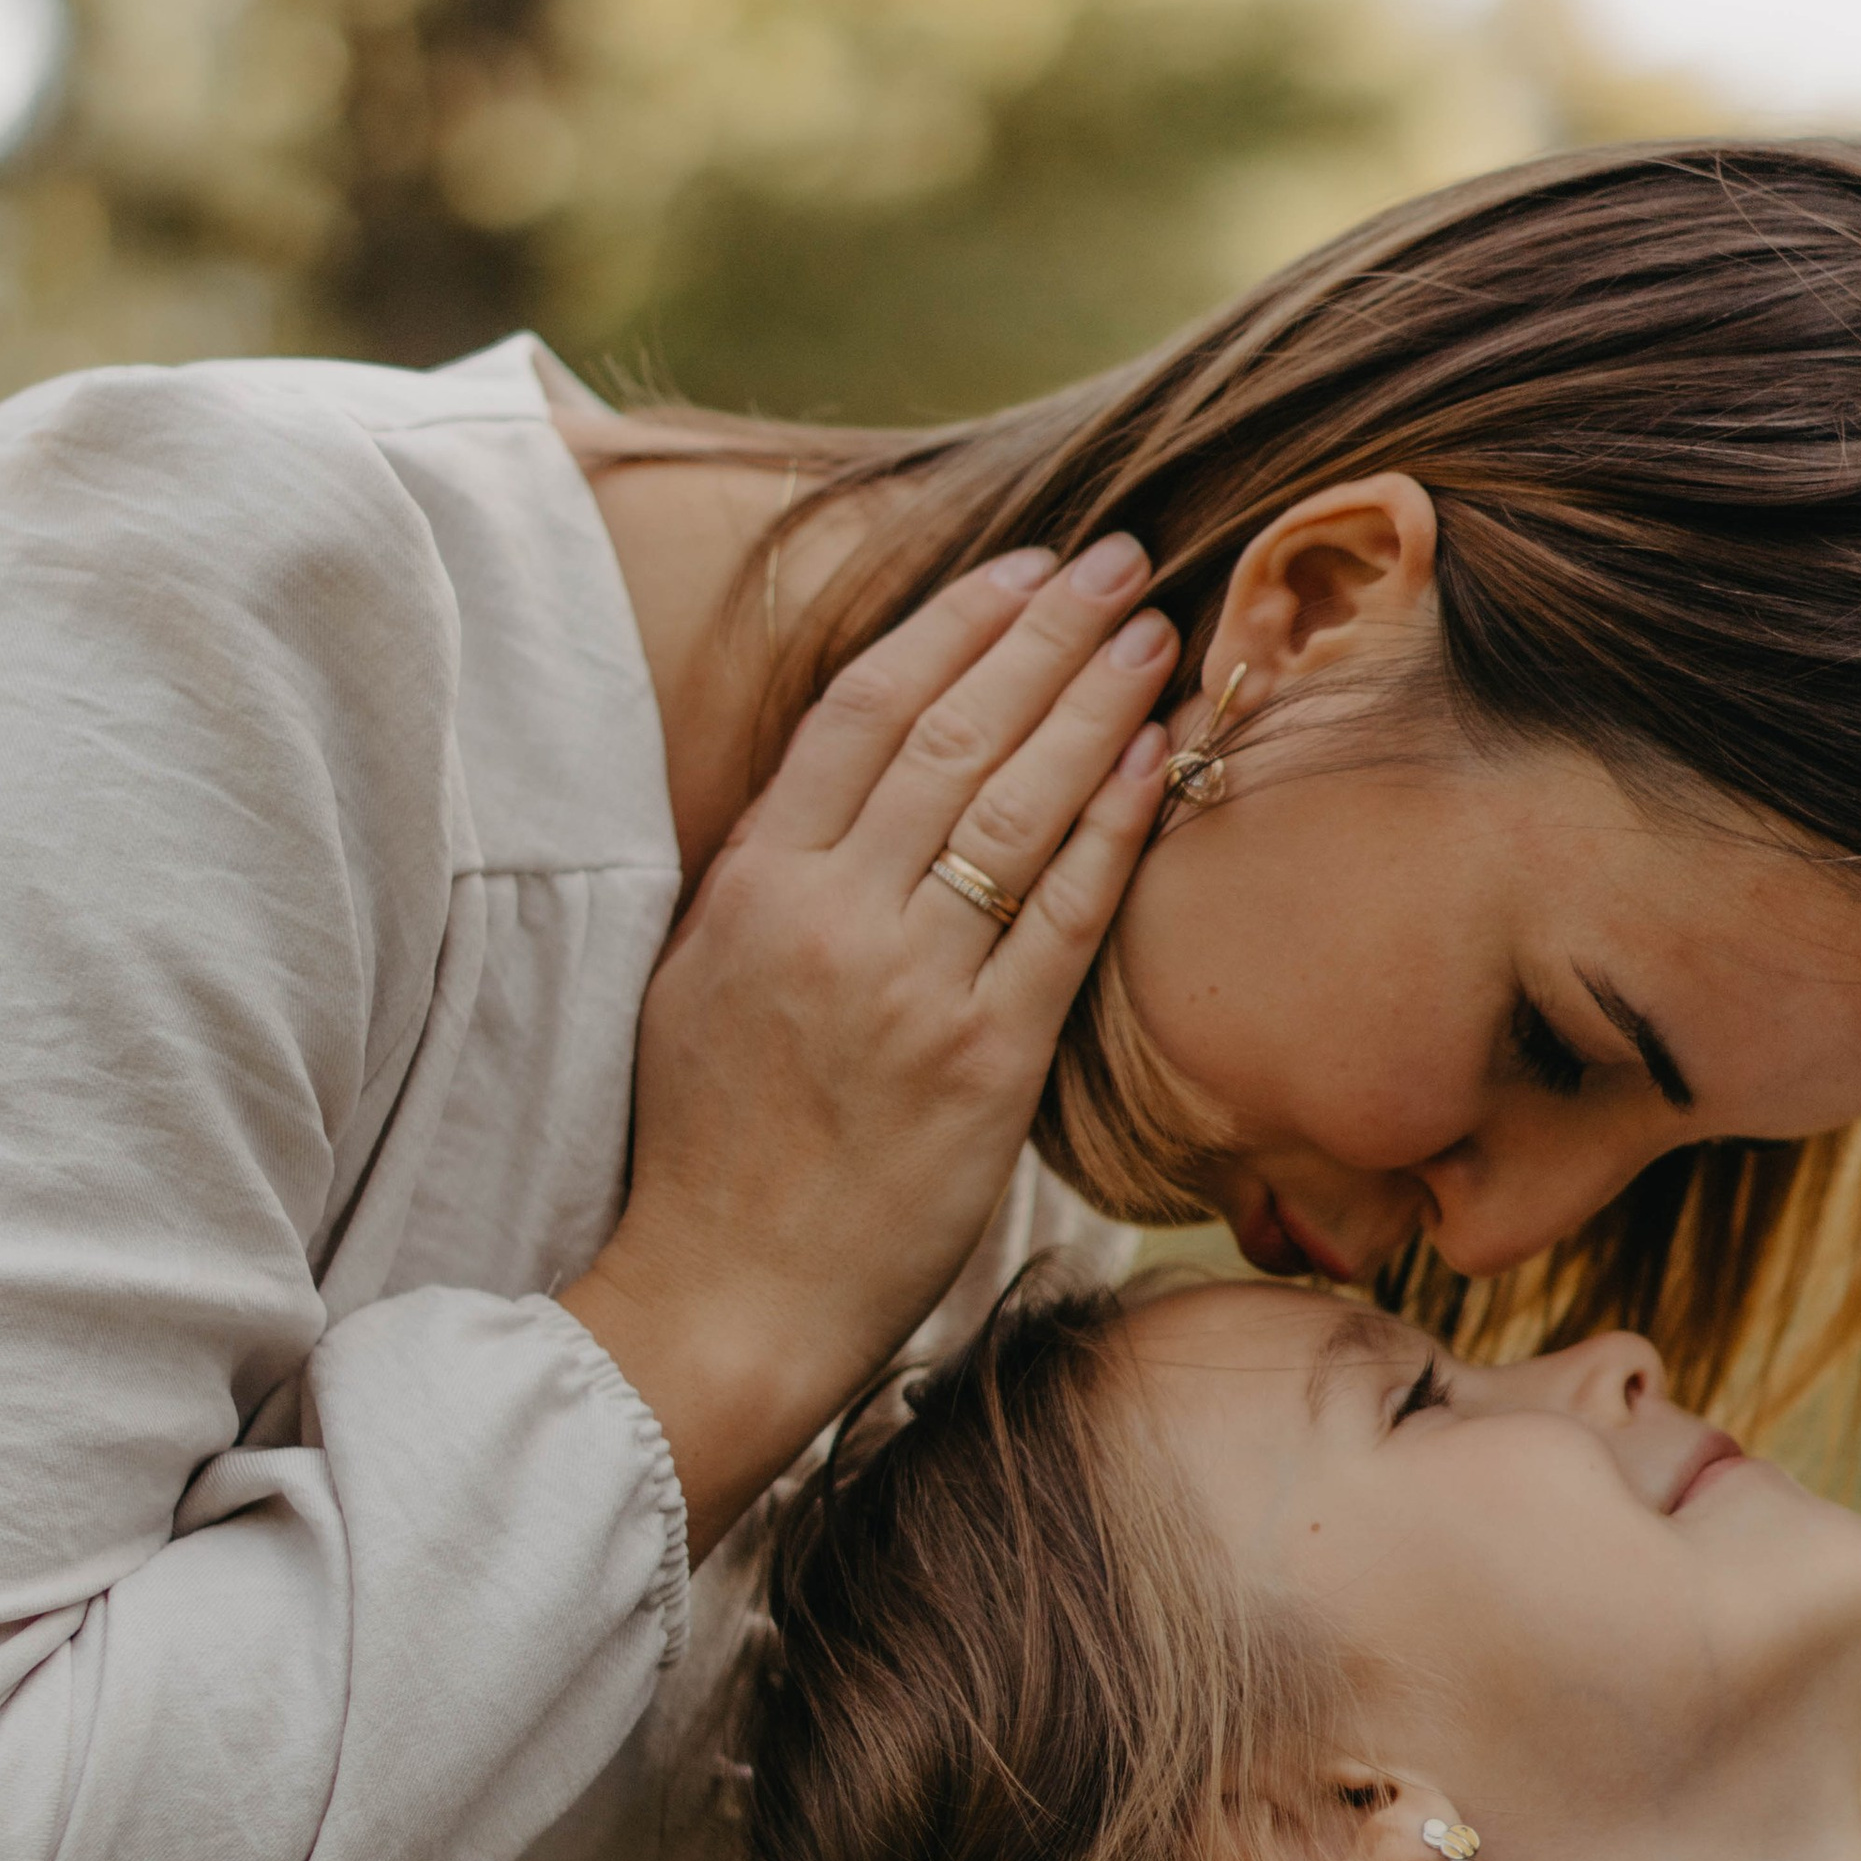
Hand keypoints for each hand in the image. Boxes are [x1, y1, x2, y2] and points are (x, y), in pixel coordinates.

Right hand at [561, 535, 1176, 1556]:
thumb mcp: (703, 982)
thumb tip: (849, 783)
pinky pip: (1061, 918)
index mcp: (751, 886)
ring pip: (1016, 808)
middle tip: (1119, 564)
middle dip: (1045, 634)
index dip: (954, 626)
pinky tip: (1157, 757)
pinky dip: (1112, 827)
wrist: (721, 1296)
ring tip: (1155, 634)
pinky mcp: (978, 1064)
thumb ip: (772, 877)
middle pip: (954, 736)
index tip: (1022, 570)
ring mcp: (906, 988)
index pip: (864, 712)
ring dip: (1095, 705)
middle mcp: (827, 918)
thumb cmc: (711, 1151)